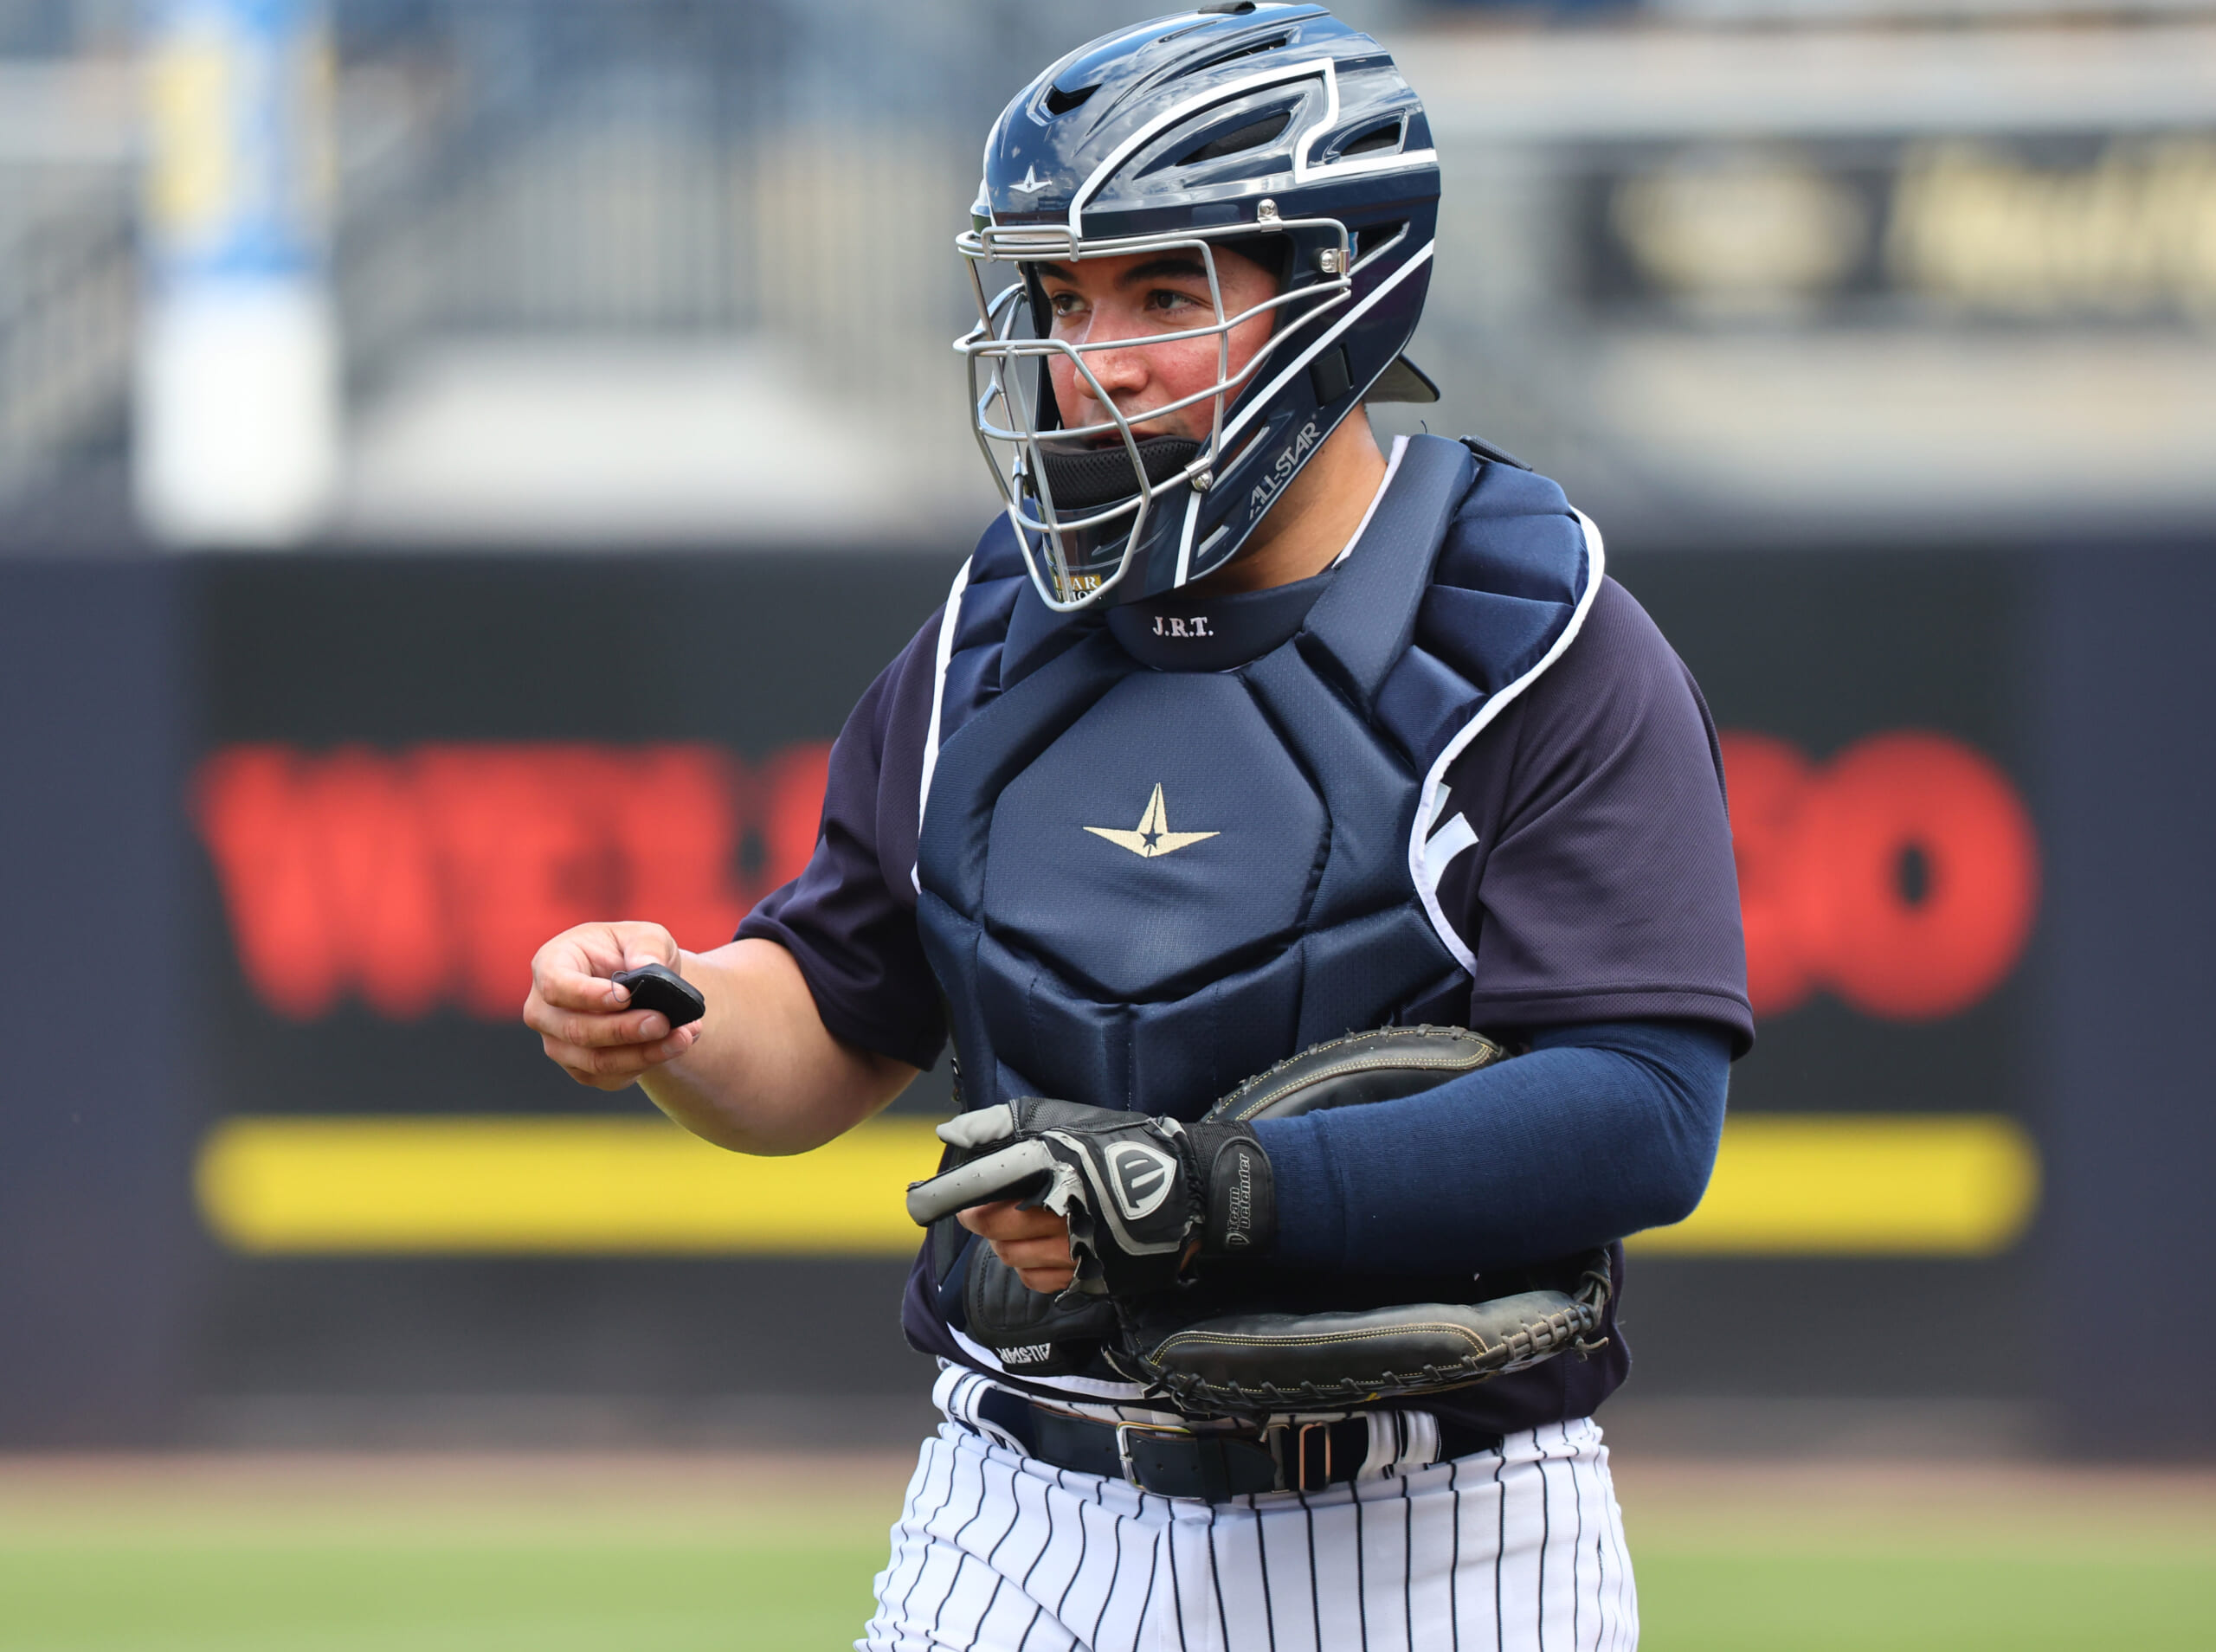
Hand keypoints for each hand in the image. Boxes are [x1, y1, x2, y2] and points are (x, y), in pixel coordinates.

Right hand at [524, 921, 704, 1090]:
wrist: (640, 985)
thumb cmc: (633, 952)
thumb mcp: (646, 935)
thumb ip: (647, 946)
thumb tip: (646, 966)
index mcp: (550, 965)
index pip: (556, 986)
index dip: (588, 995)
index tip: (626, 996)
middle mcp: (544, 1009)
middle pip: (575, 1030)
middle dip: (624, 1029)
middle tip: (663, 1021)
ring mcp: (558, 1043)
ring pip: (595, 1061)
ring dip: (643, 1053)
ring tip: (683, 1036)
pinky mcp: (580, 1068)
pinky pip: (610, 1077)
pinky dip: (646, 1063)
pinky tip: (675, 1045)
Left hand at [906, 1099, 1274, 1297]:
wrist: (1191, 1189)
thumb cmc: (1126, 1146)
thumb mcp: (1067, 1121)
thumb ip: (1005, 1123)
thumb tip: (950, 1131)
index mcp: (1053, 1170)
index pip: (986, 1189)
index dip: (956, 1197)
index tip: (930, 1202)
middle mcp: (1061, 1212)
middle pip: (996, 1227)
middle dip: (983, 1219)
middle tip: (982, 1210)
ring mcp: (1078, 1248)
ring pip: (1014, 1257)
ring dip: (1006, 1245)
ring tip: (1016, 1229)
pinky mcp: (1093, 1275)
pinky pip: (1041, 1281)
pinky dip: (1030, 1270)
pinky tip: (1038, 1253)